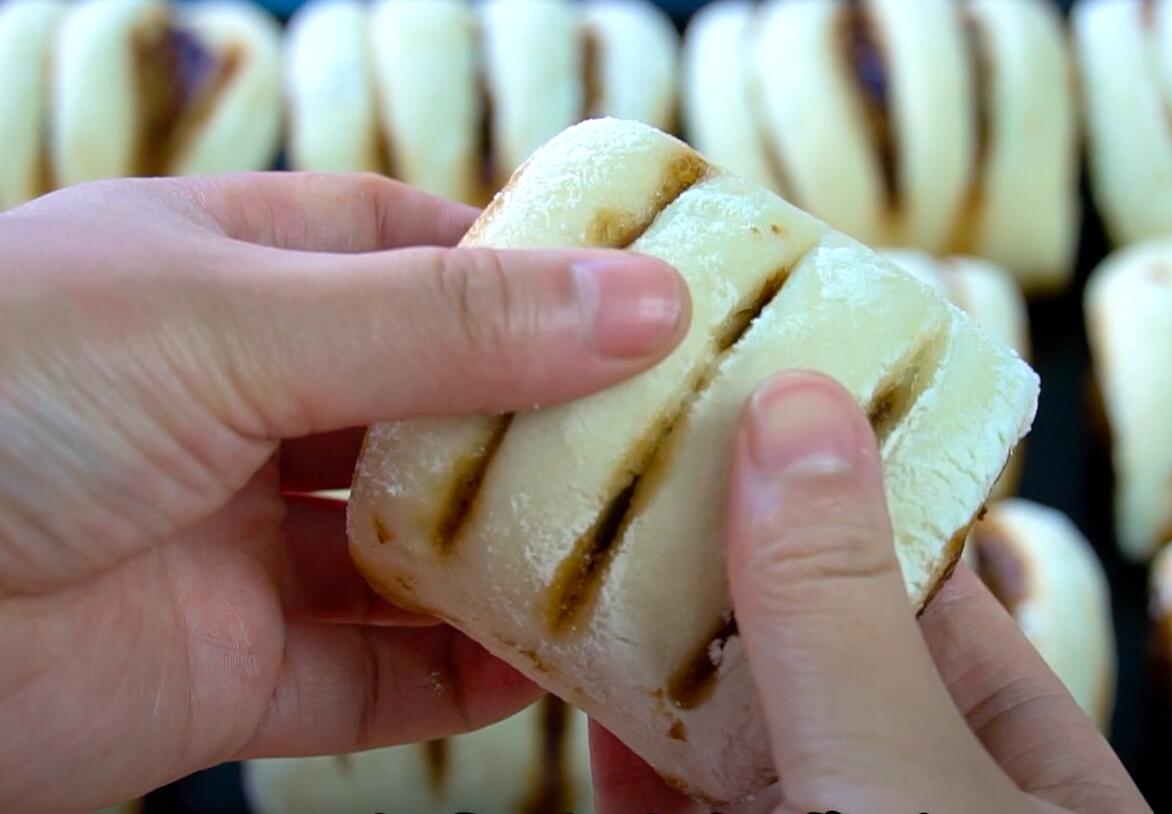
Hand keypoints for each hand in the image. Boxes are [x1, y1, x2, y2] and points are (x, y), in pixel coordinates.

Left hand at [0, 173, 688, 813]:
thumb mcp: (225, 318)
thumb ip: (440, 322)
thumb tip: (643, 298)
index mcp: (228, 274)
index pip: (413, 249)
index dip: (529, 265)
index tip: (647, 291)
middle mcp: (245, 402)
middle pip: (437, 405)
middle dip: (547, 420)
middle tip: (676, 431)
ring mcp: (241, 541)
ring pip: (419, 548)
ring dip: (518, 555)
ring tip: (639, 550)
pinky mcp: (232, 670)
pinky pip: (379, 677)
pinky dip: (462, 679)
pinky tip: (544, 664)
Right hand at [591, 372, 1149, 813]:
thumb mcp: (905, 774)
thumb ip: (845, 612)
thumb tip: (801, 408)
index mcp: (1025, 768)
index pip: (932, 589)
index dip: (844, 491)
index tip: (757, 396)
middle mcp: (922, 795)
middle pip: (814, 650)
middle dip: (725, 557)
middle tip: (636, 447)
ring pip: (729, 730)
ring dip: (652, 643)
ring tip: (583, 536)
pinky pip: (670, 797)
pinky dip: (621, 746)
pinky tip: (579, 681)